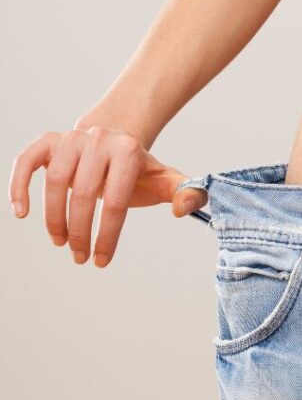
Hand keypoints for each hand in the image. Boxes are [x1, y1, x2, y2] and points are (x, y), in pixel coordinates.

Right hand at [9, 125, 209, 266]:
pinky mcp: (48, 141)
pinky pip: (26, 162)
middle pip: (84, 194)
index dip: (108, 235)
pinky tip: (21, 212)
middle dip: (81, 231)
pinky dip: (18, 186)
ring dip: (54, 218)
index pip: (116, 201)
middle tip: (79, 256)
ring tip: (61, 242)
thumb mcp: (166, 180)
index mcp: (128, 151)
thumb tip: (185, 209)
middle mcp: (99, 141)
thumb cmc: (139, 170)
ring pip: (54, 182)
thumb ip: (186, 194)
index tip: (101, 260)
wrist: (115, 138)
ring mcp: (71, 139)